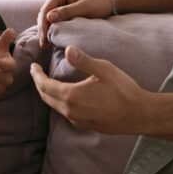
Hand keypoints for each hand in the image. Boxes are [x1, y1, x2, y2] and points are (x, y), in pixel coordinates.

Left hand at [29, 45, 146, 134]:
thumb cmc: (123, 90)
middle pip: (46, 97)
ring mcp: (77, 120)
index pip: (44, 85)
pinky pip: (65, 113)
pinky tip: (65, 96)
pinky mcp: (85, 124)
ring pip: (55, 106)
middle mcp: (70, 110)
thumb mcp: (103, 69)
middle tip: (36, 73)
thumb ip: (83, 60)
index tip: (33, 66)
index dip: (36, 75)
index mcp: (71, 95)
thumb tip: (68, 49)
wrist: (139, 114)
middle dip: (39, 84)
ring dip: (48, 94)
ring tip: (47, 82)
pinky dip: (59, 102)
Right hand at [37, 0, 113, 47]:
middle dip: (43, 29)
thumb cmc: (99, 2)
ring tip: (46, 44)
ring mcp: (60, 1)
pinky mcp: (64, 8)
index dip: (43, 25)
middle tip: (44, 45)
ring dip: (46, 29)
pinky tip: (52, 38)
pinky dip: (52, 28)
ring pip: (47, 17)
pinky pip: (54, 19)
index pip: (46, 9)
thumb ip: (66, 12)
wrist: (111, 1)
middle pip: (44, 13)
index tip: (45, 39)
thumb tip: (49, 17)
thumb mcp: (84, 8)